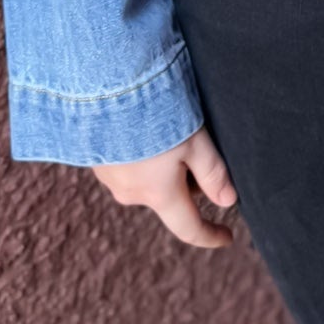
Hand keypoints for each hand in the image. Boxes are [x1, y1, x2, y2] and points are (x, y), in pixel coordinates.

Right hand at [90, 125, 238, 248]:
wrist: (103, 87)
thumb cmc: (154, 112)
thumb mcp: (194, 139)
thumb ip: (213, 173)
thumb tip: (228, 201)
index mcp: (159, 194)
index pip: (189, 228)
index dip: (210, 235)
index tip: (227, 236)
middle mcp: (131, 193)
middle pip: (170, 197)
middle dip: (188, 181)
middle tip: (199, 143)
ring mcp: (110, 177)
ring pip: (149, 180)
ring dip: (163, 166)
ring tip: (169, 129)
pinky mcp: (96, 159)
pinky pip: (128, 165)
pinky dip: (142, 155)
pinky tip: (144, 127)